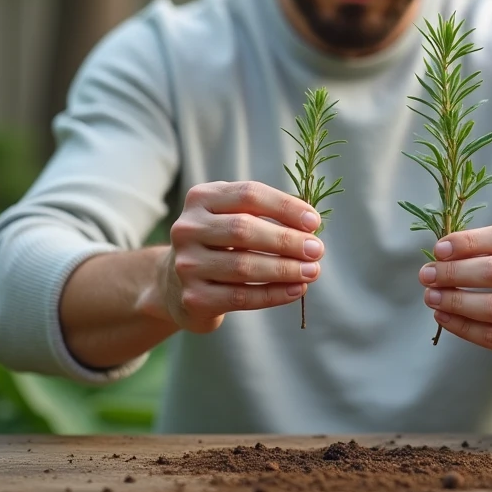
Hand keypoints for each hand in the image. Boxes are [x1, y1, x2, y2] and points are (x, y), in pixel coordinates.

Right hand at [160, 180, 323, 332]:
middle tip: (317, 250)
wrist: (174, 284)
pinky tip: (296, 289)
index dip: (284, 206)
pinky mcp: (193, 297)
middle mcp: (188, 228)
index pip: (248, 194)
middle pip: (244, 229)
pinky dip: (273, 294)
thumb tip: (310, 226)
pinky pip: (241, 296)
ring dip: (285, 269)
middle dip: (287, 240)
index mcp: (201, 198)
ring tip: (312, 271)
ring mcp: (187, 264)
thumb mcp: (232, 216)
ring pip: (244, 266)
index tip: (314, 221)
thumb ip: (265, 214)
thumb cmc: (219, 243)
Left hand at [418, 225, 491, 372]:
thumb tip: (441, 254)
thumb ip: (484, 249)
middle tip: (427, 274)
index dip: (466, 242)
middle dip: (453, 272)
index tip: (439, 250)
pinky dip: (460, 325)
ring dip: (453, 300)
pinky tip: (442, 315)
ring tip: (430, 296)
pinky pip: (489, 335)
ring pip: (491, 307)